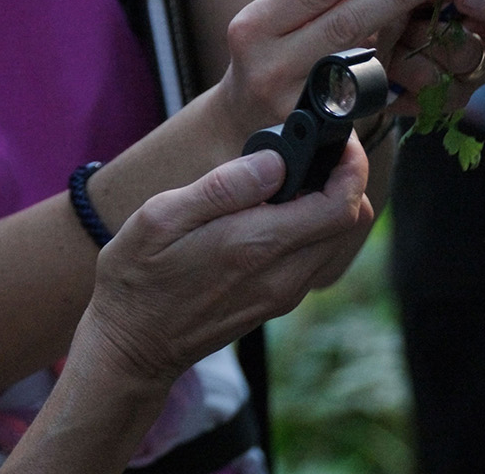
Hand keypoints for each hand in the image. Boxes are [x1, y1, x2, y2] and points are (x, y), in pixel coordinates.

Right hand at [81, 144, 372, 386]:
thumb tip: (276, 160)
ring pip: (335, 239)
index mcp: (255, 246)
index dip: (351, 166)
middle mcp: (282, 275)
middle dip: (341, 178)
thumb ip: (223, 188)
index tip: (338, 138)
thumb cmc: (137, 276)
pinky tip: (267, 213)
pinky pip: (314, 257)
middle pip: (350, 221)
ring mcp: (283, 293)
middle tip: (304, 152)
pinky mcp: (276, 301)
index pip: (340, 206)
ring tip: (279, 180)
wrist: (133, 345)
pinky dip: (308, 227)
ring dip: (325, 203)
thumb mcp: (162, 217)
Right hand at [219, 0, 452, 131]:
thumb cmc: (276, 57)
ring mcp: (289, 103)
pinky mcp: (317, 132)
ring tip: (438, 5)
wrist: (244, 125)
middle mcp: (266, 63)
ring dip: (402, 32)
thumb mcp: (291, 14)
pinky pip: (366, 99)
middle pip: (341, 23)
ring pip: (357, 62)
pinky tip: (425, 57)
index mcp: (256, 24)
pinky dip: (397, 76)